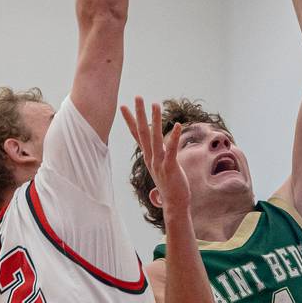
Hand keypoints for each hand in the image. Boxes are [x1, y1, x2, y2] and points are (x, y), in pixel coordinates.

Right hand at [121, 97, 190, 216]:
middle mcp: (151, 158)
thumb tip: (159, 153)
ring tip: (155, 104)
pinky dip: (174, 137)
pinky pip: (172, 150)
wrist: (174, 205)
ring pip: (155, 138)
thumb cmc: (171, 187)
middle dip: (140, 114)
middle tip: (137, 97)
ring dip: (155, 120)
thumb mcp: (163, 169)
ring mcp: (159, 163)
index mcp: (149, 157)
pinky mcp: (170, 168)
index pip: (137, 135)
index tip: (123, 106)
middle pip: (143, 132)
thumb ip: (160, 159)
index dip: (130, 120)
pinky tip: (178, 125)